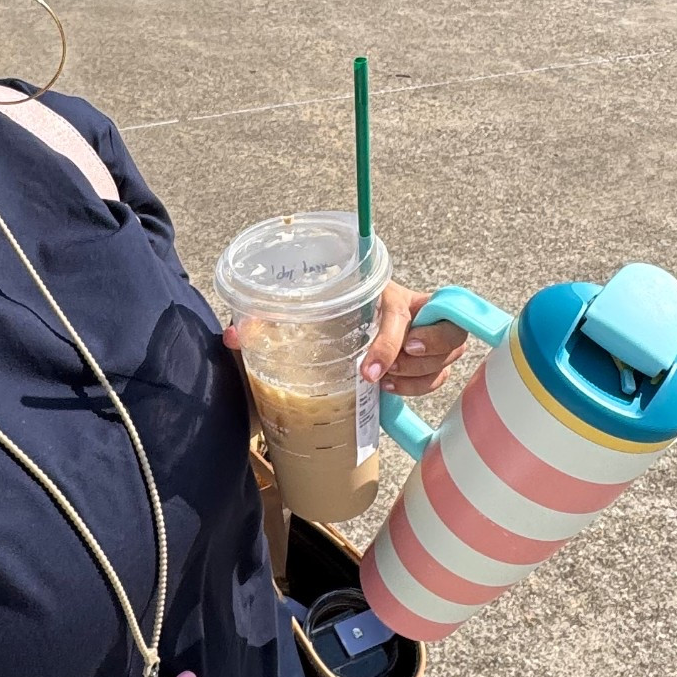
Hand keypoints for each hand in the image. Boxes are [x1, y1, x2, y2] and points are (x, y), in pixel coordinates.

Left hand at [221, 282, 466, 399]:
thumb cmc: (325, 308)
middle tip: (387, 372)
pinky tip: (390, 385)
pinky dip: (419, 385)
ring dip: (416, 376)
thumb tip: (230, 335)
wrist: (347, 306)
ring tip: (383, 379)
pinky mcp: (429, 351)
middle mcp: (413, 308)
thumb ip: (267, 321)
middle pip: (446, 332)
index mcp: (385, 291)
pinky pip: (440, 374)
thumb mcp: (302, 310)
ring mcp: (426, 330)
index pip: (399, 316)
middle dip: (420, 358)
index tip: (368, 373)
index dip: (388, 347)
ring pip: (446, 357)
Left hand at [358, 283, 466, 397]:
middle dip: (420, 361)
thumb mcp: (379, 304)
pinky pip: (427, 386)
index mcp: (434, 304)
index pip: (458, 319)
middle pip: (454, 349)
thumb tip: (375, 373)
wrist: (353, 315)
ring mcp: (434, 351)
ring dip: (411, 377)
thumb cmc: (370, 300)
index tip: (409, 344)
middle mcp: (440, 328)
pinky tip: (387, 383)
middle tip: (392, 364)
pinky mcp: (422, 371)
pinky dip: (407, 387)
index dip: (437, 337)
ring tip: (385, 373)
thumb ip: (386, 335)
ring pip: (441, 371)